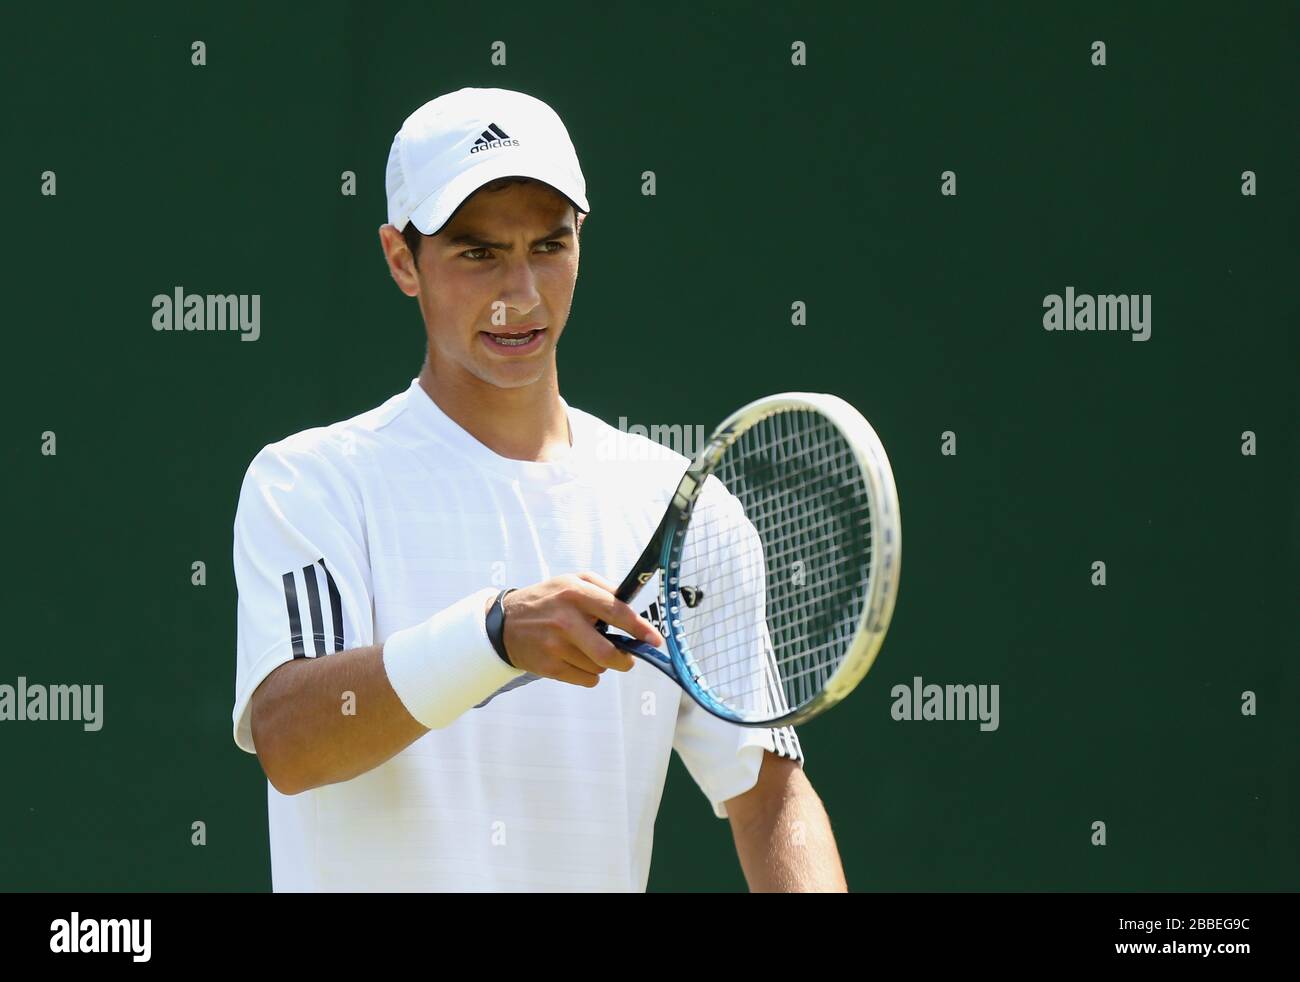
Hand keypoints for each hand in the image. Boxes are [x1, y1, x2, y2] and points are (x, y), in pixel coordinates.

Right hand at [495, 572, 664, 686]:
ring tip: (586, 649)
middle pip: (609, 652)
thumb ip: (604, 590)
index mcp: (575, 593)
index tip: (655, 640)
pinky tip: (575, 659)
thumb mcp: (572, 582)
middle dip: (625, 659)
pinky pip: (586, 679)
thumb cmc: (547, 600)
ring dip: (602, 663)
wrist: (504, 623)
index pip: (616, 612)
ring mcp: (555, 645)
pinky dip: (589, 674)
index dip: (640, 628)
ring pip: (599, 667)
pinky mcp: (549, 666)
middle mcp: (565, 619)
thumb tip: (633, 609)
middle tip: (627, 658)